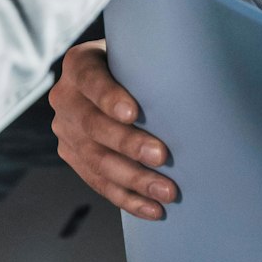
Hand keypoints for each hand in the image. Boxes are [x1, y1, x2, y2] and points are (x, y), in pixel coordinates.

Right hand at [50, 40, 176, 219]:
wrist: (112, 76)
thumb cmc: (137, 62)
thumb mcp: (138, 53)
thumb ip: (151, 62)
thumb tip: (196, 80)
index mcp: (79, 64)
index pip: (91, 80)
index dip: (109, 98)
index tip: (132, 113)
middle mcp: (65, 97)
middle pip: (94, 125)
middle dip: (129, 144)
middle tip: (162, 157)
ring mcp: (65, 130)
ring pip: (97, 160)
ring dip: (134, 180)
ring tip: (166, 191)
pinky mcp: (72, 156)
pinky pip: (98, 182)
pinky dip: (127, 198)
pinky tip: (152, 209)